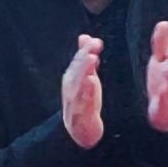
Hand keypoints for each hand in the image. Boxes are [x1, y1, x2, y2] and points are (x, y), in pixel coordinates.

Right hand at [60, 34, 104, 150]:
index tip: (96, 41)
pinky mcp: (80, 112)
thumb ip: (84, 56)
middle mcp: (71, 86)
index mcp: (72, 77)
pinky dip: (86, 90)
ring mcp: (74, 99)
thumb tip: (85, 36)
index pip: (78, 60)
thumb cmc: (83, 99)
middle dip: (85, 56)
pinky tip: (91, 82)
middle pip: (77, 68)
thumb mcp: (85, 76)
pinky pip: (83, 100)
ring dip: (84, 70)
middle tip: (94, 45)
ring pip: (78, 82)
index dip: (86, 50)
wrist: (79, 129)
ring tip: (92, 59)